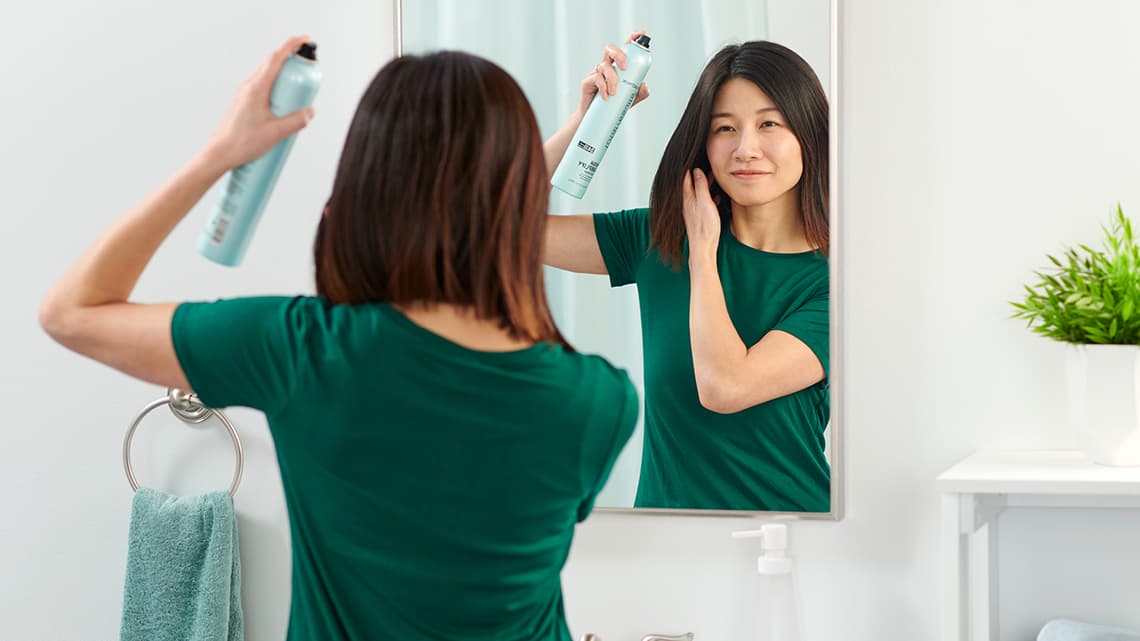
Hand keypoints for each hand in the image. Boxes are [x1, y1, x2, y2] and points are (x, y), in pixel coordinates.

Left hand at [200, 35, 315, 170]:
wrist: (219, 153)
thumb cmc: (242, 143)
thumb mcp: (276, 133)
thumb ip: (297, 121)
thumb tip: (309, 112)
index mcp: (256, 88)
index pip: (276, 58)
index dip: (292, 45)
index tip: (304, 40)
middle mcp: (249, 86)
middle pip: (272, 64)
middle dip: (291, 62)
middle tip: (306, 73)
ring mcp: (244, 93)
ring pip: (267, 76)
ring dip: (283, 79)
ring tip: (295, 96)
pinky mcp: (243, 102)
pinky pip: (263, 88)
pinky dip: (276, 91)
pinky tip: (282, 108)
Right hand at [575, 30, 650, 117]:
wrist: (596, 119)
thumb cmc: (613, 105)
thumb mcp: (630, 99)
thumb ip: (640, 92)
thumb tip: (643, 84)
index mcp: (617, 67)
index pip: (624, 49)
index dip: (631, 39)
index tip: (640, 33)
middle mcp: (607, 66)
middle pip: (610, 50)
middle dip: (619, 54)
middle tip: (625, 67)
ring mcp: (596, 73)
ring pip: (604, 66)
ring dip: (612, 79)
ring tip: (614, 93)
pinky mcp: (587, 82)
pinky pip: (596, 78)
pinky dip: (602, 87)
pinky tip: (606, 96)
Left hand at [682, 168, 720, 262]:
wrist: (703, 246)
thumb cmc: (705, 227)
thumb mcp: (704, 202)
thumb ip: (700, 186)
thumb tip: (696, 171)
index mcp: (687, 197)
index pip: (686, 176)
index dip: (691, 165)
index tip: (696, 155)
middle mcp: (687, 202)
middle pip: (691, 182)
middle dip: (699, 173)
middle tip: (708, 164)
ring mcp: (692, 208)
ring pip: (698, 191)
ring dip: (705, 184)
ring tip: (714, 177)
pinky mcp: (697, 215)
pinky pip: (702, 200)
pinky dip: (708, 195)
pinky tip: (716, 196)